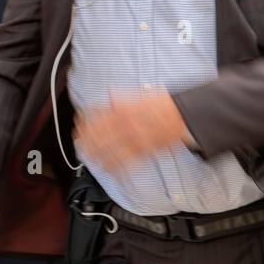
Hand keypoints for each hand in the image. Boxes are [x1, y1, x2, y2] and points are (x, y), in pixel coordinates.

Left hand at [73, 91, 191, 174]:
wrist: (183, 115)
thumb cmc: (164, 104)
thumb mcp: (141, 93)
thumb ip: (123, 97)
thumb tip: (110, 95)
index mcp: (123, 109)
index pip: (97, 116)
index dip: (86, 122)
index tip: (79, 125)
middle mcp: (125, 125)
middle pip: (99, 134)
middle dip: (86, 140)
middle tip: (79, 144)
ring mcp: (133, 139)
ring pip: (108, 150)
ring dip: (96, 154)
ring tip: (88, 157)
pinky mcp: (143, 151)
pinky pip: (125, 161)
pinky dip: (115, 166)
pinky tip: (107, 169)